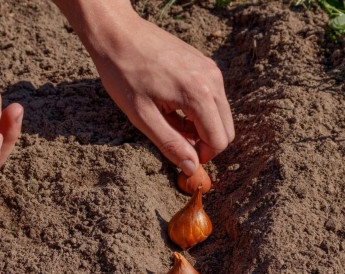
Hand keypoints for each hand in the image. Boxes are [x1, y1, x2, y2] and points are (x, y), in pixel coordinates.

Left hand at [92, 16, 234, 175]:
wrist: (118, 34)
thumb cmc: (125, 75)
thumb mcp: (143, 116)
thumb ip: (170, 144)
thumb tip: (191, 168)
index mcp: (199, 95)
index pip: (219, 141)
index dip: (201, 155)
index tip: (181, 154)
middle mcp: (213, 80)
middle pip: (226, 130)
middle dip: (205, 143)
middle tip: (176, 139)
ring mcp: (211, 69)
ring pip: (221, 115)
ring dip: (202, 126)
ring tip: (171, 119)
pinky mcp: (205, 64)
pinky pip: (214, 97)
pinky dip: (200, 110)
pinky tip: (174, 105)